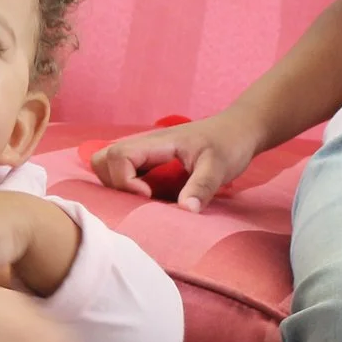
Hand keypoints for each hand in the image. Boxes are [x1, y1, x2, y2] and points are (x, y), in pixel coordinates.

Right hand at [92, 112, 260, 211]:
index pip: (118, 156)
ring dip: (116, 184)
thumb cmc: (229, 144)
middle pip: (103, 159)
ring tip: (143, 200)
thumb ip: (202, 187)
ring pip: (108, 164)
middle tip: (141, 200)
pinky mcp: (149, 160)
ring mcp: (145, 152)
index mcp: (157, 142)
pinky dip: (125, 185)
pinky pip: (122, 170)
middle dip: (113, 184)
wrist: (238, 129)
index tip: (149, 196)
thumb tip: (185, 211)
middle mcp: (144, 145)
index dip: (125, 181)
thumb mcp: (220, 166)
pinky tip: (148, 197)